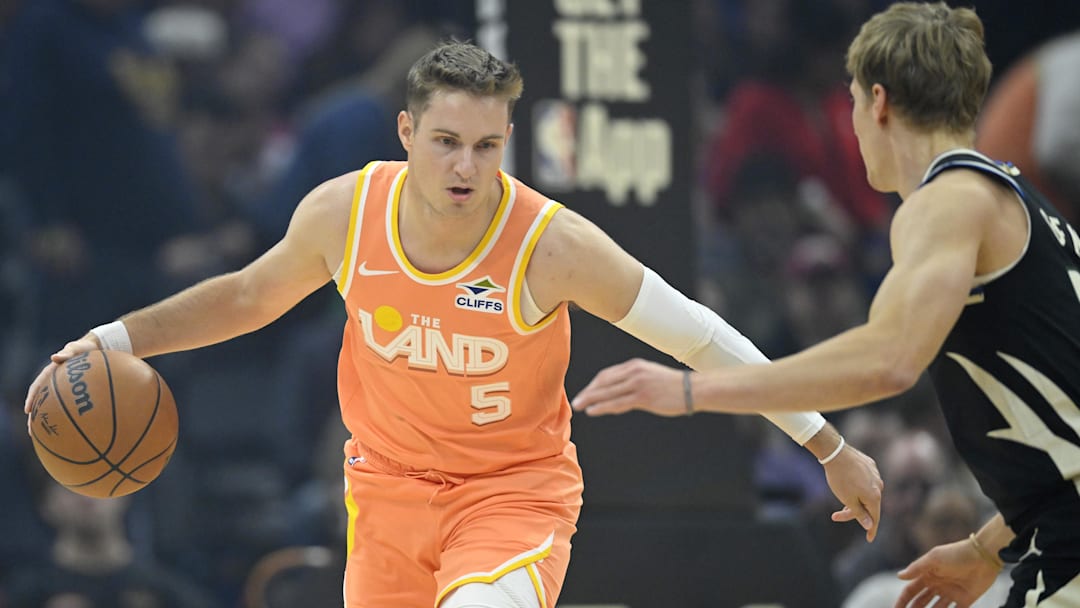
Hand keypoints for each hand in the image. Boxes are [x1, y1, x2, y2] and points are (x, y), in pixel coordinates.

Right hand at [24, 335, 101, 432]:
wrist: (96, 348)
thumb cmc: (84, 348)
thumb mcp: (76, 348)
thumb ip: (67, 352)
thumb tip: (54, 357)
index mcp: (51, 373)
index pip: (37, 387)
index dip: (31, 399)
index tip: (27, 410)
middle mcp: (55, 383)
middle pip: (42, 402)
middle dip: (36, 417)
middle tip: (32, 431)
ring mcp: (66, 389)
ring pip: (55, 407)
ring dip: (50, 420)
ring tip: (48, 437)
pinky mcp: (76, 392)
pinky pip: (71, 407)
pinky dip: (70, 417)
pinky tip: (74, 430)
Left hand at [571, 358, 687, 416]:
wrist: (692, 389)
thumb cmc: (673, 385)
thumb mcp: (650, 375)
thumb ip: (634, 380)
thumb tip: (619, 390)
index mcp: (634, 366)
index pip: (606, 375)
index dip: (593, 385)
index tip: (585, 392)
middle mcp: (633, 372)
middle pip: (603, 382)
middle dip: (588, 392)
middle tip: (576, 401)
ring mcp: (638, 384)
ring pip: (607, 392)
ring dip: (590, 399)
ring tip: (579, 406)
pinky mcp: (643, 397)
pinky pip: (617, 403)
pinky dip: (603, 407)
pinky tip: (593, 411)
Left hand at [822, 443, 882, 541]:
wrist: (835, 453)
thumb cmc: (840, 478)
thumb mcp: (848, 500)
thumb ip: (859, 513)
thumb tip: (870, 525)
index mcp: (875, 496)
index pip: (875, 518)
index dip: (871, 530)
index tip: (869, 539)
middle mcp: (879, 485)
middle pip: (869, 505)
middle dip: (853, 512)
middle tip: (836, 515)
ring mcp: (875, 474)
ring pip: (867, 492)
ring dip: (855, 499)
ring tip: (840, 496)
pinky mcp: (870, 465)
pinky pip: (865, 480)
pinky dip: (857, 486)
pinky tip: (847, 482)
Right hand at [894, 539, 1000, 607]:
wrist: (984, 557)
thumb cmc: (957, 554)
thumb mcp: (934, 558)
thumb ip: (916, 568)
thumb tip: (899, 576)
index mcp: (927, 574)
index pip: (910, 591)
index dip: (902, 601)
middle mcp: (937, 585)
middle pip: (920, 602)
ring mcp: (950, 593)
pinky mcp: (964, 600)